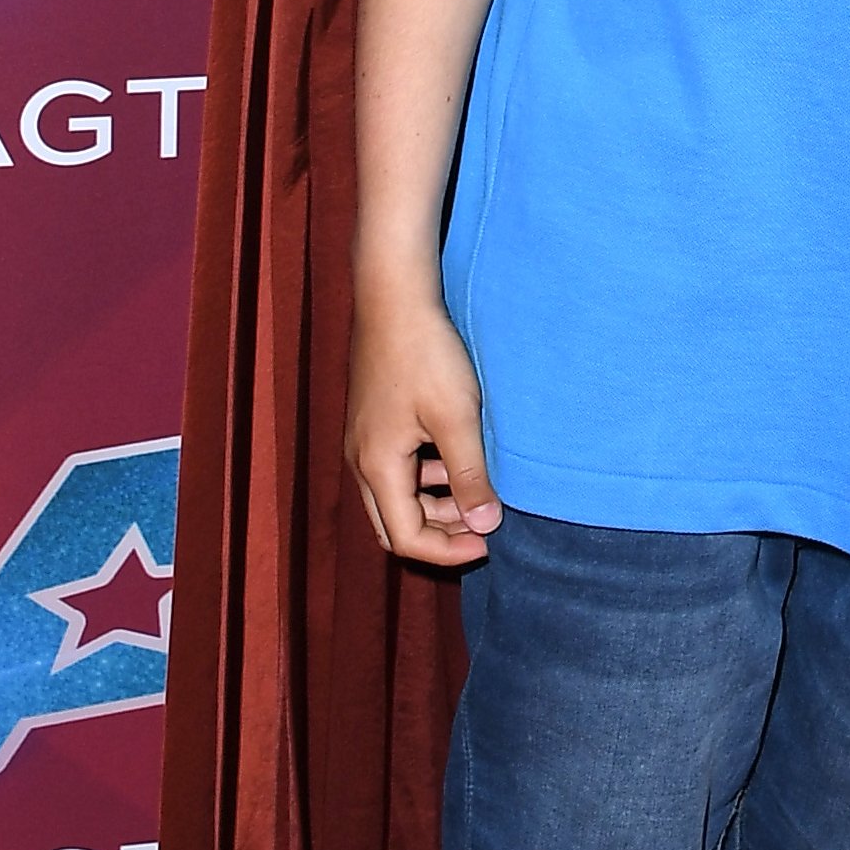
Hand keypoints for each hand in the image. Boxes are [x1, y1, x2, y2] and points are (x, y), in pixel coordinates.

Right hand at [348, 283, 502, 568]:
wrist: (394, 298)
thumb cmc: (425, 355)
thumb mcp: (456, 418)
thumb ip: (470, 476)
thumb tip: (485, 526)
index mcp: (377, 467)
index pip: (405, 538)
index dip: (447, 551)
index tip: (488, 542)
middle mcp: (361, 461)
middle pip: (394, 525)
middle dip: (438, 535)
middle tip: (482, 527)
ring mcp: (364, 441)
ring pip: (396, 497)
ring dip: (435, 505)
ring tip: (478, 492)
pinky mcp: (374, 422)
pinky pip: (397, 469)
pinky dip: (427, 479)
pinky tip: (458, 459)